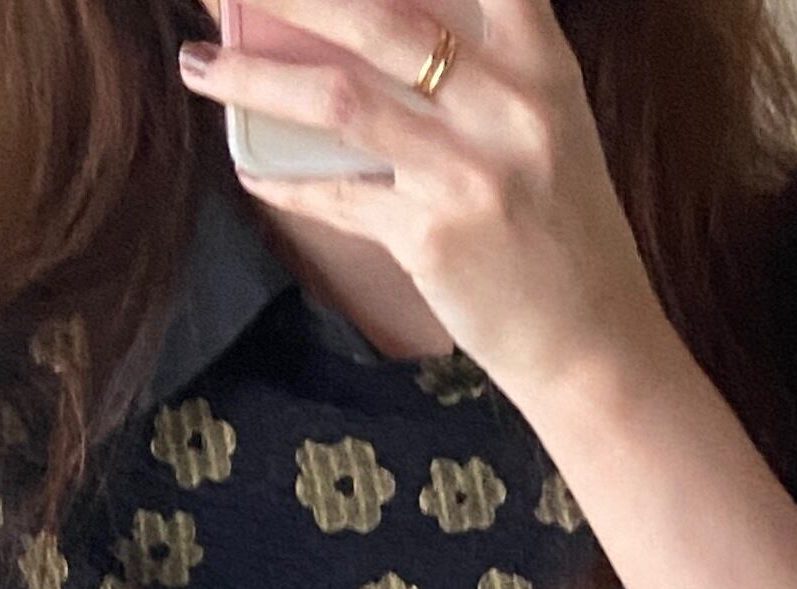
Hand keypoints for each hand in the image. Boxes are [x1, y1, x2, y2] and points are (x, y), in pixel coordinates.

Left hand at [179, 0, 672, 412]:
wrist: (596, 347)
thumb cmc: (564, 234)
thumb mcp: (548, 130)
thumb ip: (485, 72)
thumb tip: (372, 32)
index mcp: (540, 66)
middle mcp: (507, 106)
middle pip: (380, 17)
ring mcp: (466, 173)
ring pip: (339, 97)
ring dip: (256, 76)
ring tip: (199, 63)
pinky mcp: (431, 238)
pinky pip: (338, 195)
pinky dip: (284, 179)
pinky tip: (246, 163)